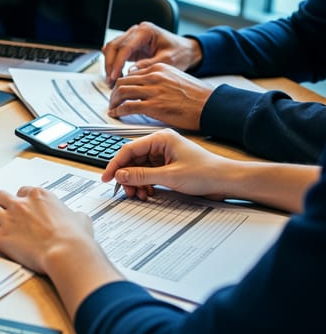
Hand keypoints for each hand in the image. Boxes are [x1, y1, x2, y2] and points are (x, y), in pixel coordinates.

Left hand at [0, 187, 94, 273]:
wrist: (66, 252)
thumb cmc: (74, 238)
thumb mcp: (81, 219)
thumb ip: (75, 215)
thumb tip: (77, 216)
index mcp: (40, 196)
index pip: (23, 190)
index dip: (20, 198)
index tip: (20, 204)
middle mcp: (21, 204)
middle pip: (0, 195)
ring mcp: (9, 218)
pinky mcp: (0, 235)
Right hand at [100, 129, 232, 199]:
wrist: (226, 181)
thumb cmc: (206, 172)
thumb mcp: (170, 176)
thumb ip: (142, 175)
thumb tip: (121, 175)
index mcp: (160, 139)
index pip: (128, 149)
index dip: (115, 164)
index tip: (107, 177)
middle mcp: (160, 145)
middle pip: (132, 159)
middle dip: (127, 176)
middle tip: (125, 191)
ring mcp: (163, 155)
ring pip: (138, 168)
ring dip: (136, 182)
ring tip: (138, 194)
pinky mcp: (167, 166)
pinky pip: (147, 174)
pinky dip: (144, 184)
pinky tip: (147, 192)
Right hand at [102, 22, 201, 83]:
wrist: (185, 51)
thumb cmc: (180, 53)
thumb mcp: (168, 60)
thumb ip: (149, 65)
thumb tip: (130, 71)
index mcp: (146, 31)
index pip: (125, 47)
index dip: (117, 63)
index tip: (114, 77)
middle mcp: (136, 31)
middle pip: (113, 46)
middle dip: (110, 65)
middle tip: (111, 81)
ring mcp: (132, 37)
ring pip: (111, 48)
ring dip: (109, 65)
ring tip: (112, 81)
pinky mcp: (130, 45)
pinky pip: (115, 52)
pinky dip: (113, 63)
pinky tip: (115, 75)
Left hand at [108, 63, 213, 129]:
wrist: (210, 105)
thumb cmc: (196, 96)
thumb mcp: (175, 78)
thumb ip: (159, 79)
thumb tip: (145, 86)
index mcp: (159, 68)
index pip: (132, 73)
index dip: (122, 83)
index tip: (119, 91)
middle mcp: (154, 77)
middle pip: (123, 81)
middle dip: (114, 92)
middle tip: (112, 101)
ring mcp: (153, 91)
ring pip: (121, 92)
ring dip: (113, 101)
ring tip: (113, 108)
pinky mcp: (154, 106)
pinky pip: (127, 106)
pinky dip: (118, 111)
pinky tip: (116, 114)